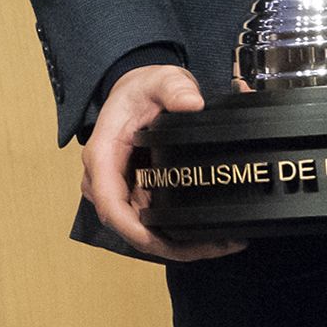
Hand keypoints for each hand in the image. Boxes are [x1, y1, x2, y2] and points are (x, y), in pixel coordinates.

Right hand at [82, 62, 243, 260]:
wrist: (137, 92)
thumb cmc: (142, 89)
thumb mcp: (160, 81)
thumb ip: (175, 88)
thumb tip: (192, 104)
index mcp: (103, 156)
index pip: (110, 204)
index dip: (134, 230)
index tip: (163, 242)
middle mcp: (105, 180)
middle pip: (129, 228)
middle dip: (169, 246)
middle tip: (215, 245)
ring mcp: (120, 191)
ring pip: (143, 233)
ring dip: (179, 245)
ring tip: (222, 243)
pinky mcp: (135, 196)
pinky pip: (152, 225)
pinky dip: (179, 235)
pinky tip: (210, 235)